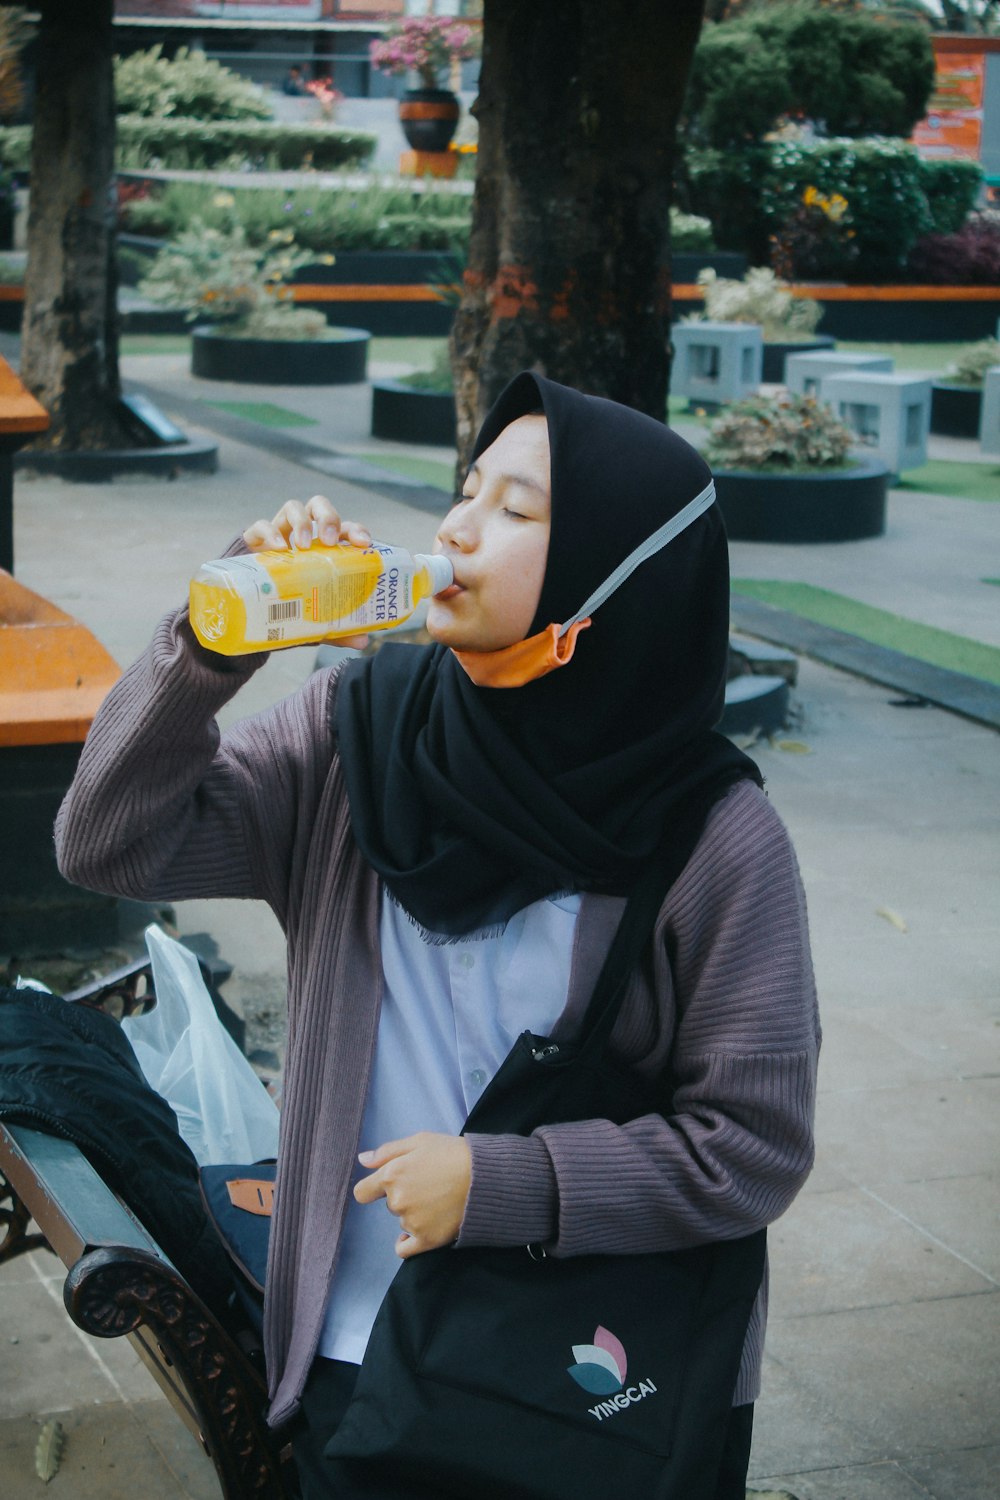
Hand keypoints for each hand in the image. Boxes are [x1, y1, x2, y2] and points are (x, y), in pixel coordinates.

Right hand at [243, 495, 372, 650]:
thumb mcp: (313, 621)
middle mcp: (303, 535)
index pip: (344, 529)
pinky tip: (278, 548)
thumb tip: (362, 642)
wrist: (245, 615)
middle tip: (329, 541)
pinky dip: (270, 532)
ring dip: (302, 521)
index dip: (356, 530)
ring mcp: (279, 533)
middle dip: (328, 517)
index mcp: (323, 549)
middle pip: (319, 507)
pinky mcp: (254, 540)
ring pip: (293, 507)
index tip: (364, 543)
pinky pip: (261, 525)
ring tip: (302, 545)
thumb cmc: (287, 609)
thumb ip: (337, 629)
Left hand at [354, 1132, 471, 1259]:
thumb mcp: (419, 1141)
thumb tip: (362, 1160)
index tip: (385, 1186)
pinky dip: (408, 1243)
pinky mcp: (427, 1240)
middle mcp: (397, 1201)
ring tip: (439, 1200)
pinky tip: (419, 1232)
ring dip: (414, 1213)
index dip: (373, 1189)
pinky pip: (405, 1249)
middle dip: (404, 1195)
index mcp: (391, 1175)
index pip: (363, 1192)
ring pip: (403, 1220)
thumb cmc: (452, 1153)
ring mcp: (411, 1222)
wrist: (485, 1177)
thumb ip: (387, 1152)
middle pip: (389, 1204)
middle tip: (429, 1184)